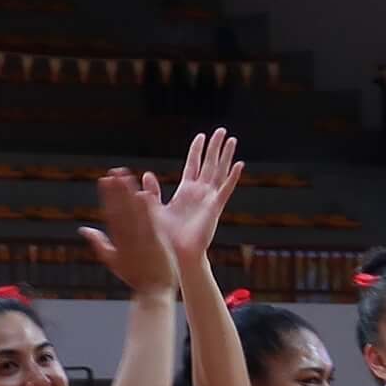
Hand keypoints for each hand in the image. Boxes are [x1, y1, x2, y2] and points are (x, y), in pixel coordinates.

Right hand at [80, 170, 179, 292]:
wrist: (153, 291)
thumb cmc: (135, 276)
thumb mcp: (112, 260)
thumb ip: (98, 242)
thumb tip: (83, 229)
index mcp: (117, 241)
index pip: (111, 213)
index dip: (107, 196)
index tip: (103, 179)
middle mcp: (128, 238)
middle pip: (120, 210)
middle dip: (116, 190)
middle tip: (113, 171)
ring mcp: (142, 240)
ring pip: (133, 213)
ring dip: (129, 194)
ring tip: (126, 176)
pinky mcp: (156, 242)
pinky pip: (150, 223)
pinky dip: (146, 210)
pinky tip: (143, 194)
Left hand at [157, 128, 242, 260]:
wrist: (178, 254)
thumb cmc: (167, 236)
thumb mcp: (156, 209)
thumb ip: (153, 192)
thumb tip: (146, 175)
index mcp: (186, 191)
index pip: (193, 165)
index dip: (197, 150)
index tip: (201, 136)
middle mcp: (200, 192)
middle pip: (210, 164)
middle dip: (215, 147)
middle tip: (222, 131)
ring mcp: (209, 199)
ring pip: (220, 172)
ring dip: (226, 156)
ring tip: (232, 140)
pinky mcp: (215, 207)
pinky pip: (226, 189)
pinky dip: (233, 177)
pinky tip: (240, 165)